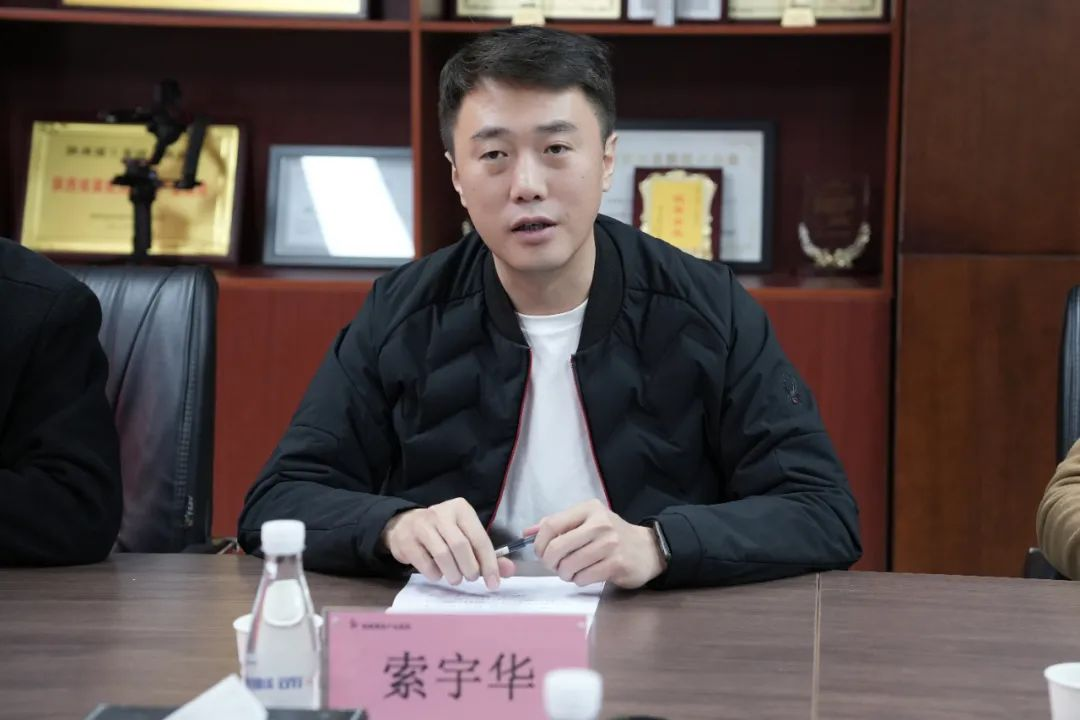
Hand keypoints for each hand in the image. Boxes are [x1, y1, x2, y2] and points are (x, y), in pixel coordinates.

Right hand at [380, 497, 514, 588]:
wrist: (403, 526)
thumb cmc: (442, 532)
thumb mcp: (465, 535)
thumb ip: (487, 553)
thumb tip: (509, 571)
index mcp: (461, 509)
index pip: (479, 538)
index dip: (489, 563)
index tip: (494, 583)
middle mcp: (441, 513)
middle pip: (461, 546)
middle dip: (470, 568)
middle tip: (472, 578)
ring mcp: (422, 525)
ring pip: (443, 555)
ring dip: (453, 573)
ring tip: (456, 579)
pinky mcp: (407, 539)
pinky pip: (425, 562)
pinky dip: (435, 574)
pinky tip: (438, 574)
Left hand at [530, 499, 667, 588]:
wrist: (648, 548)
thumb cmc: (612, 535)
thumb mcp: (587, 521)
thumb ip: (558, 525)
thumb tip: (527, 532)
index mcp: (589, 509)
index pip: (551, 525)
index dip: (539, 543)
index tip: (541, 552)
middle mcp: (599, 523)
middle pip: (557, 547)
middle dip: (549, 561)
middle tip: (554, 565)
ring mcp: (610, 544)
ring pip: (569, 565)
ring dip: (565, 573)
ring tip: (572, 571)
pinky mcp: (617, 563)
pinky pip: (583, 577)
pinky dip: (579, 580)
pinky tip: (585, 575)